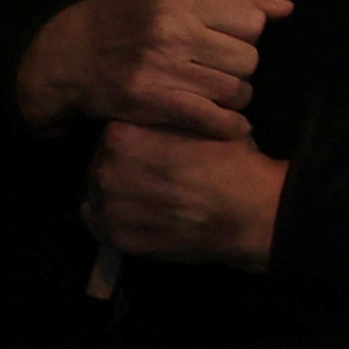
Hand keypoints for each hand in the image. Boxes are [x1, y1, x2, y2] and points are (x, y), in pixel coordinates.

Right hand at [17, 0, 290, 135]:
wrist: (73, 53)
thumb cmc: (133, 12)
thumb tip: (284, 8)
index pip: (252, 19)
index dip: (248, 30)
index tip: (232, 35)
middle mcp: (172, 27)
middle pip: (248, 57)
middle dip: (242, 64)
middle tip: (223, 65)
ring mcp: (161, 66)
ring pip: (235, 89)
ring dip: (237, 94)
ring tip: (222, 90)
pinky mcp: (153, 101)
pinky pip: (212, 119)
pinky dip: (230, 125)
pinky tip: (232, 123)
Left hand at [85, 119, 287, 269]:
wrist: (249, 211)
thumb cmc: (228, 159)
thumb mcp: (196, 117)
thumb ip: (162, 115)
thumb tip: (146, 110)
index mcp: (120, 135)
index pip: (112, 131)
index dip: (134, 138)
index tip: (151, 146)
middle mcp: (104, 170)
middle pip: (102, 161)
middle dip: (123, 165)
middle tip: (154, 172)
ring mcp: (108, 207)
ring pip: (99, 192)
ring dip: (118, 192)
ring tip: (151, 195)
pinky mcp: (115, 238)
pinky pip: (100, 223)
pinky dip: (116, 218)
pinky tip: (143, 214)